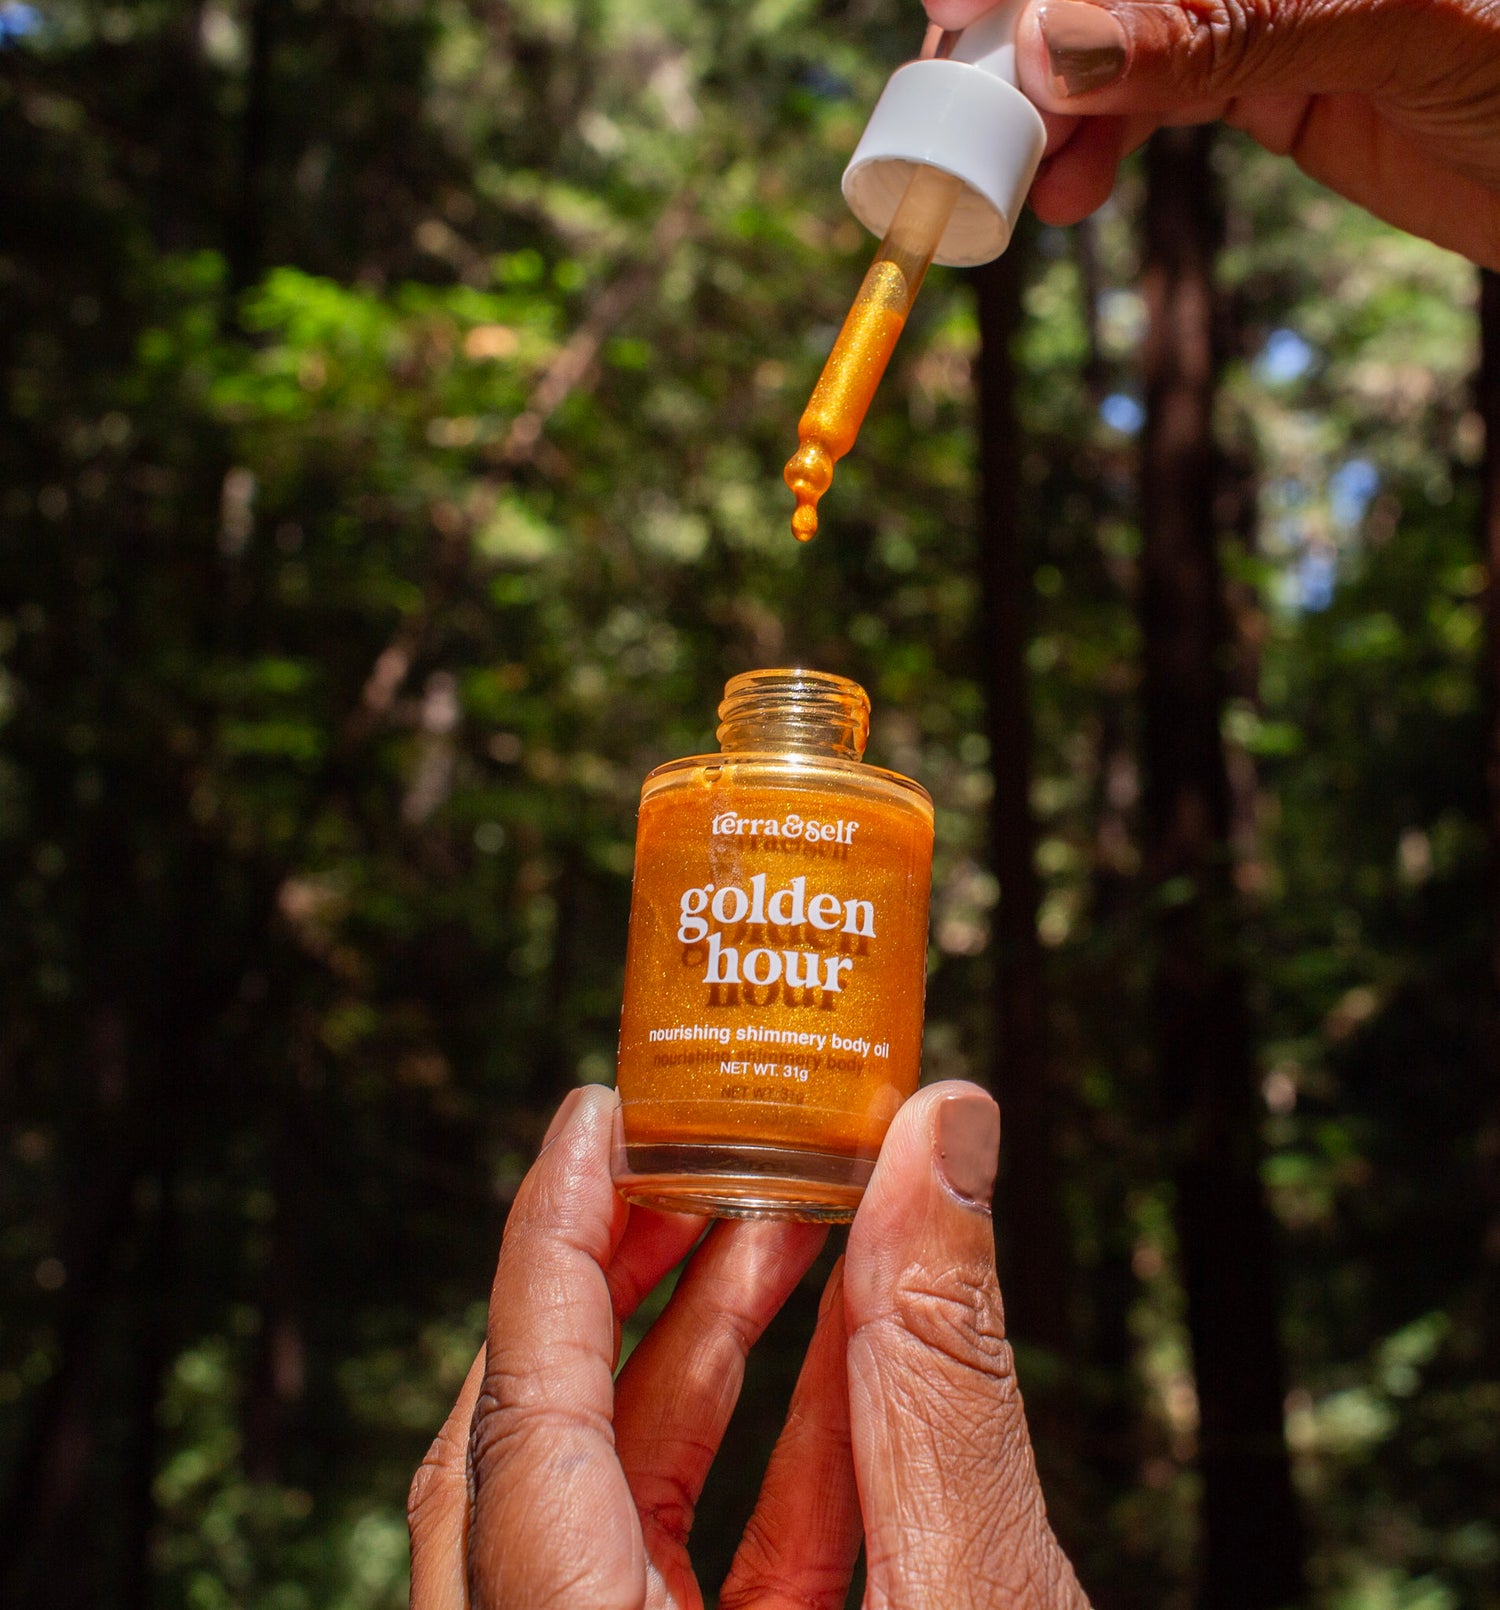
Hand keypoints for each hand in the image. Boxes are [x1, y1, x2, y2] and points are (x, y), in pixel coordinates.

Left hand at [407, 1081, 1088, 1608]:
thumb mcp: (974, 1600)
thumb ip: (945, 1376)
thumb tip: (944, 1137)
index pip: (524, 1417)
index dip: (554, 1239)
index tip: (600, 1112)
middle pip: (531, 1445)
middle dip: (624, 1277)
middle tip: (705, 1155)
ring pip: (605, 1503)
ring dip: (708, 1356)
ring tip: (801, 1229)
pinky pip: (686, 1569)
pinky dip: (770, 1464)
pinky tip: (852, 1365)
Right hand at [926, 0, 1499, 267]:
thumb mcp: (1396, 24)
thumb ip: (1230, 27)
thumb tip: (1061, 40)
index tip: (958, 12)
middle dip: (1024, 42)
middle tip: (966, 117)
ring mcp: (1253, 7)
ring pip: (1112, 42)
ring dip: (1048, 114)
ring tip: (1021, 185)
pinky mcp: (1262, 79)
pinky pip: (1148, 102)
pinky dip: (1095, 149)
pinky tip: (1065, 194)